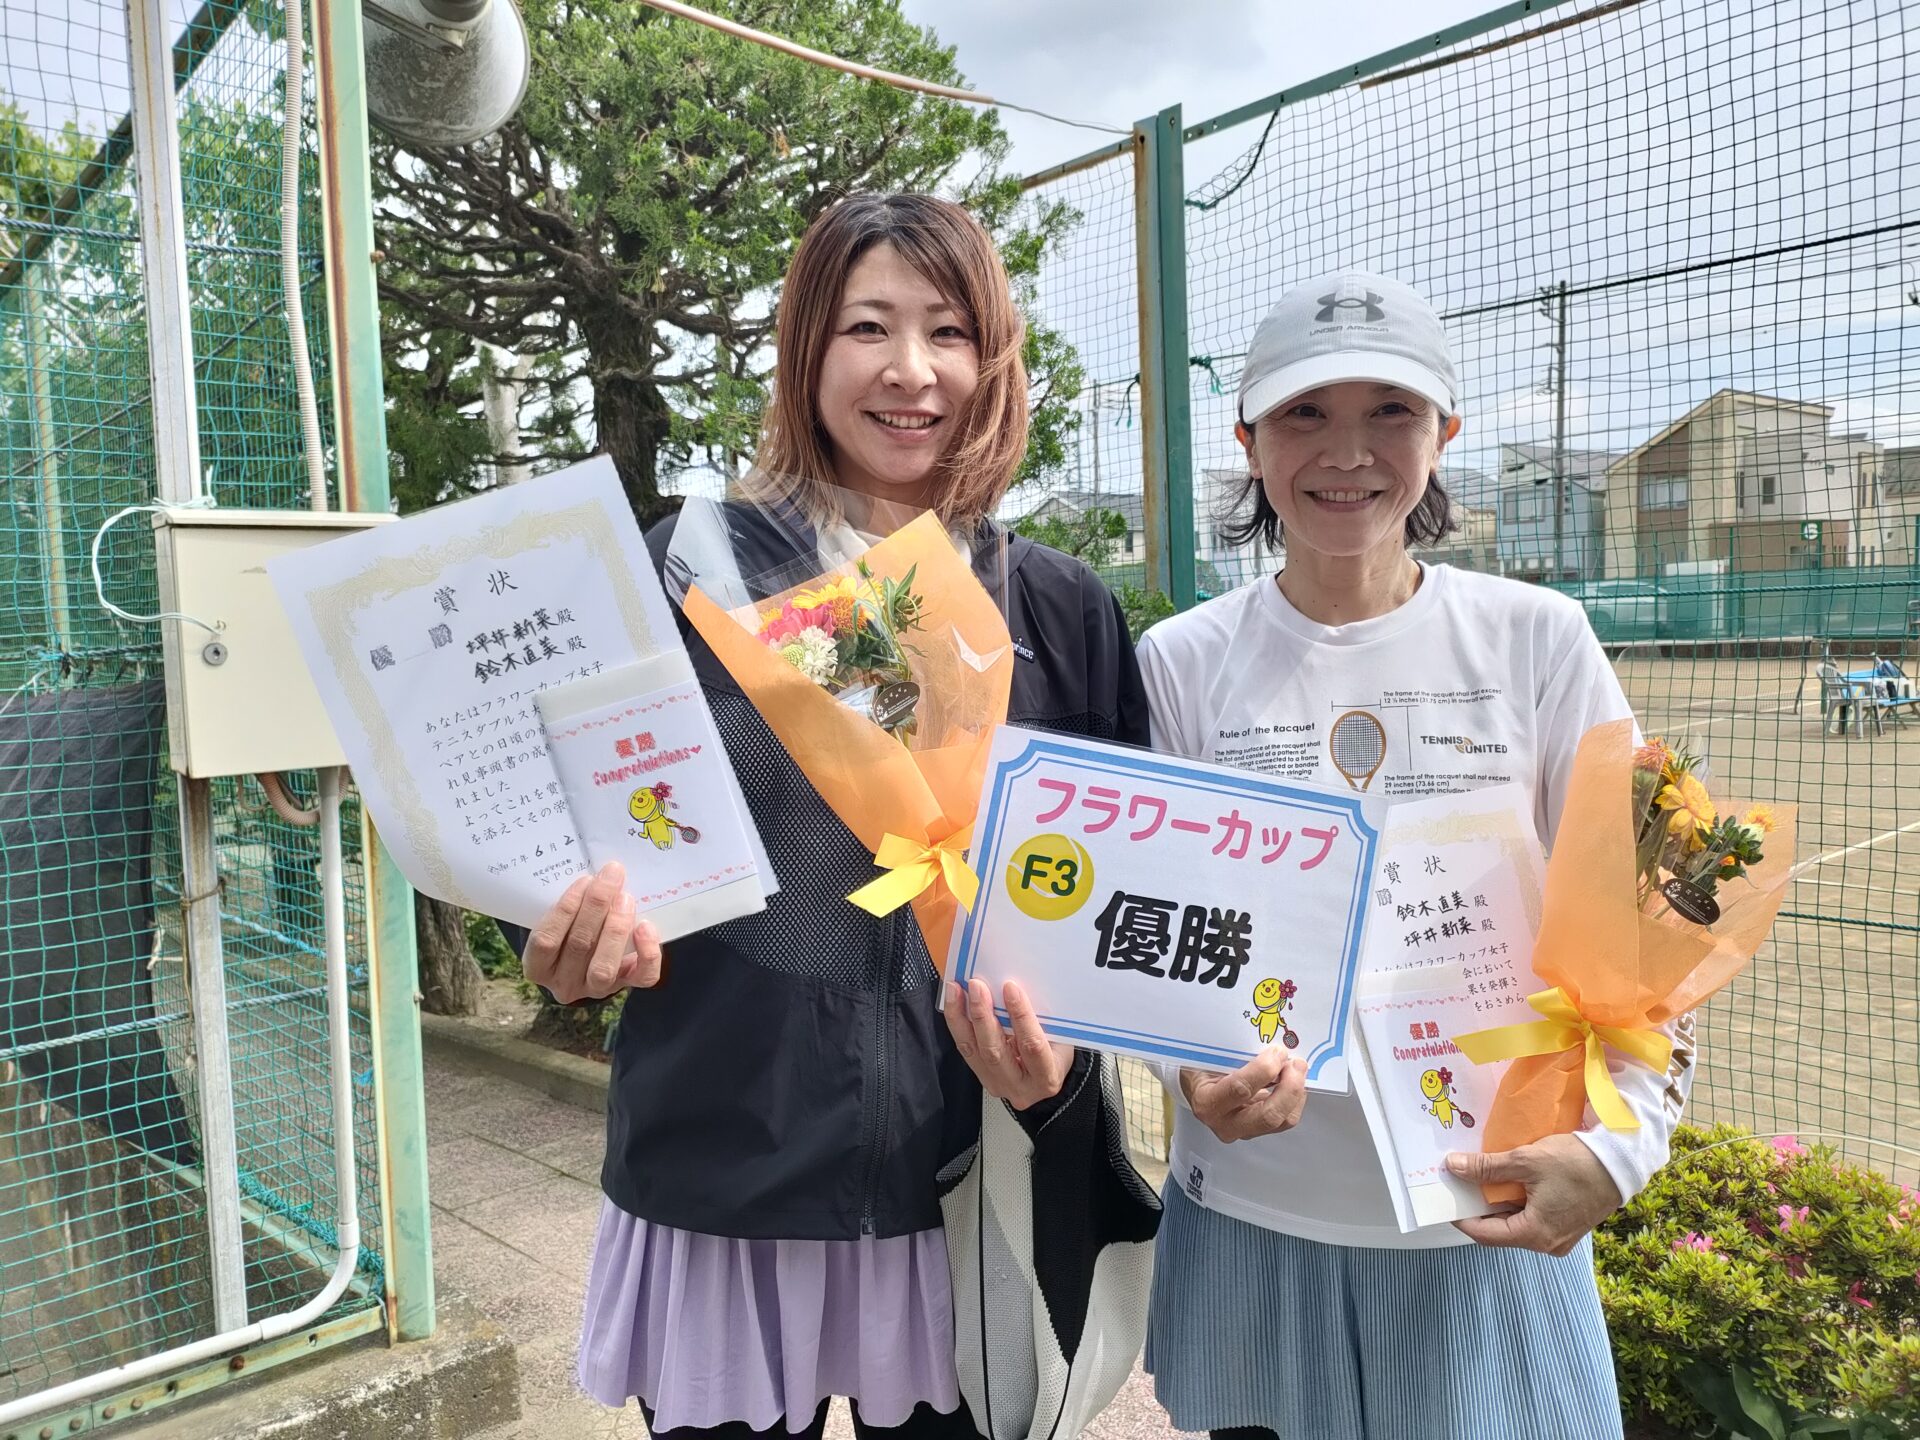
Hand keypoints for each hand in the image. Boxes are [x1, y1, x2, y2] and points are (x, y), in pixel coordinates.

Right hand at [522, 862, 662, 1003]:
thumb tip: (594, 877)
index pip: (546, 940)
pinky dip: (647, 952)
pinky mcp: (625, 986)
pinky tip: (645, 927)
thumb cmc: (569, 931)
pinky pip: (641, 976)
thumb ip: (569, 908)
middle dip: (597, 906)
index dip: (566, 909)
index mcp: (538, 966)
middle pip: (579, 946)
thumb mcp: (558, 922)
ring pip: (605, 966)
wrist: (587, 962)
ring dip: (616, 928)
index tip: (585, 880)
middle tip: (612, 877)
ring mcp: (594, 990)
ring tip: (625, 899)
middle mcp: (563, 983)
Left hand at [943, 978, 1072, 1110]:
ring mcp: (996, 1084)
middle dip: (983, 1015)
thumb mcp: (1061, 1039)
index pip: (1032, 1046)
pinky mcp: (980, 1076)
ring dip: (962, 1016)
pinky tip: (953, 1002)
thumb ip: (1042, 1020)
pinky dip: (957, 1022)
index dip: (1021, 1016)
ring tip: (956, 990)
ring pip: (973, 1050)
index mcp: (1046, 1078)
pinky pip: (965, 1048)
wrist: (1046, 1079)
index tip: (1010, 988)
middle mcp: (1019, 1087)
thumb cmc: (1057, 1055)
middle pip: (995, 1051)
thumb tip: (1016, 987)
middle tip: (977, 986)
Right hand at [1179, 1049, 1306, 1143]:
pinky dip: (1295, 1099)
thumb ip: (1235, 1054)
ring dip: (1296, 1093)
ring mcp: (1243, 1131)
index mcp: (1208, 1102)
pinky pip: (1286, 1119)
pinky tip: (1291, 1081)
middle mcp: (1225, 1123)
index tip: (1277, 1051)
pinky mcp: (1258, 1130)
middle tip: (1296, 1064)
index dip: (1265, 1069)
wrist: (1196, 1088)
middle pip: (1268, 1115)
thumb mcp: (1209, 1057)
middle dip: (1290, 1087)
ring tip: (1295, 1070)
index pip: (1241, 1089)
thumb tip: (1270, 1047)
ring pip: (1283, 1120)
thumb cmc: (1201, 1069)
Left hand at [1448, 1134, 1623, 1255]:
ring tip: (1482, 1179)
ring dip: (1500, 1204)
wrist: (1622, 1162)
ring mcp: (1561, 1237)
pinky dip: (1519, 1203)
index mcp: (1535, 1235)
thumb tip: (1453, 1167)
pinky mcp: (1569, 1226)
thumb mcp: (1526, 1161)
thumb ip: (1487, 1167)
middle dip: (1480, 1207)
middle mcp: (1547, 1244)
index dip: (1462, 1217)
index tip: (1446, 1199)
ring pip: (1518, 1224)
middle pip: (1501, 1230)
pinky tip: (1510, 1182)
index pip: (1485, 1235)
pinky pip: (1535, 1219)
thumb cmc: (1576, 1162)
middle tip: (1461, 1185)